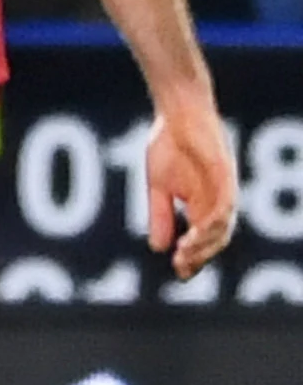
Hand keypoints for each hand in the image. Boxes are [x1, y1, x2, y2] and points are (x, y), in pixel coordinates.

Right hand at [146, 97, 237, 279]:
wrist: (177, 111)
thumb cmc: (168, 143)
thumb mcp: (158, 186)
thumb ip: (161, 215)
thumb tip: (159, 248)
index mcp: (202, 204)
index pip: (204, 239)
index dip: (194, 258)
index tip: (179, 272)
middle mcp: (218, 200)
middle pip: (217, 238)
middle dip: (200, 256)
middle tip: (181, 267)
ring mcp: (223, 187)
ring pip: (223, 225)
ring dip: (206, 243)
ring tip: (185, 253)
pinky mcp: (225, 174)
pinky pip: (225, 204)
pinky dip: (213, 221)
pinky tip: (198, 231)